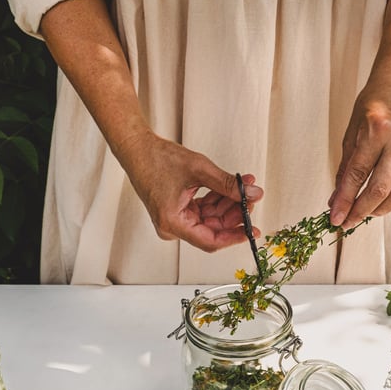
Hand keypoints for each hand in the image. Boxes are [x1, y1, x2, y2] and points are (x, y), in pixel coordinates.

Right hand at [120, 131, 262, 251]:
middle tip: (252, 198)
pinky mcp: (177, 211)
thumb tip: (253, 194)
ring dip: (228, 204)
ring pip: (210, 219)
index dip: (234, 236)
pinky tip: (231, 187)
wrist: (137, 149)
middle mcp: (172, 227)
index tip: (251, 230)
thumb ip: (228, 185)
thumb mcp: (200, 170)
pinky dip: (218, 199)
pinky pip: (203, 211)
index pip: (210, 240)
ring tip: (244, 186)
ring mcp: (174, 220)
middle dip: (235, 214)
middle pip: (212, 229)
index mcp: (172, 223)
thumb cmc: (157, 159)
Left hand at [328, 89, 390, 229]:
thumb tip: (337, 202)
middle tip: (348, 222)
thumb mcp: (351, 134)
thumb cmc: (372, 109)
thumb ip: (345, 170)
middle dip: (361, 211)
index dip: (345, 200)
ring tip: (364, 212)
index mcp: (378, 130)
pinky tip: (384, 201)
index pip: (358, 174)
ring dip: (379, 210)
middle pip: (380, 189)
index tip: (335, 218)